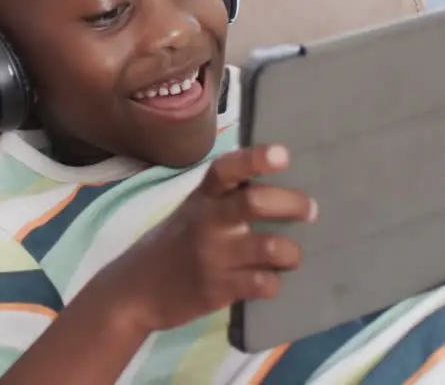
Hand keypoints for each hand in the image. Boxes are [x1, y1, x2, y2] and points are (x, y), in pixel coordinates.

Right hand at [92, 144, 316, 333]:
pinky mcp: (217, 290)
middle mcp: (207, 223)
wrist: (134, 290)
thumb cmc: (173, 245)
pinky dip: (273, 283)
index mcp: (201, 199)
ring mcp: (212, 257)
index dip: (255, 160)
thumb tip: (277, 188)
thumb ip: (225, 199)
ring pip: (269, 247)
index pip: (226, 170)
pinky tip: (267, 282)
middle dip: (291, 203)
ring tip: (290, 256)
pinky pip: (262, 284)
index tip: (283, 155)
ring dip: (291, 252)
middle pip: (254, 203)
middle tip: (310, 210)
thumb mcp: (191, 213)